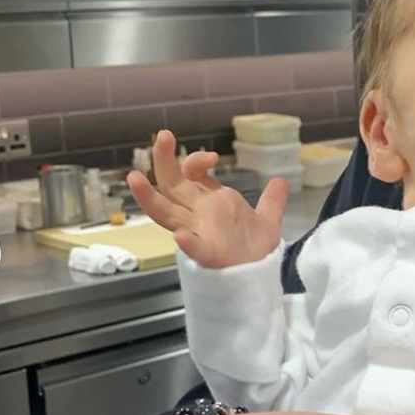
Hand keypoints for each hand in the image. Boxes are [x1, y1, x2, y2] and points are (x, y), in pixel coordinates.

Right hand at [127, 129, 286, 268]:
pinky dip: (188, 242)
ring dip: (149, 198)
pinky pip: (195, 249)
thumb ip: (271, 201)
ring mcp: (199, 234)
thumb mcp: (267, 221)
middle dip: (164, 160)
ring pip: (166, 214)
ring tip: (134, 178)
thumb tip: (280, 181)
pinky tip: (181, 235)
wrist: (261, 278)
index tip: (213, 157)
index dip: (196, 161)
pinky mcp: (209, 257)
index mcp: (210, 203)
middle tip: (163, 136)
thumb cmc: (255, 251)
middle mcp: (199, 215)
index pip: (193, 175)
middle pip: (172, 185)